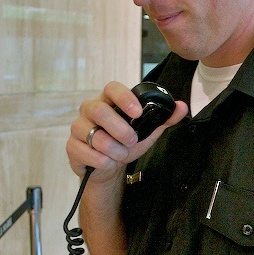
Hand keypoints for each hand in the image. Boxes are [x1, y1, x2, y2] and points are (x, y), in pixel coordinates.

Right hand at [67, 81, 187, 178]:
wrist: (109, 166)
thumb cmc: (126, 142)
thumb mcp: (147, 131)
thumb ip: (164, 119)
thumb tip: (181, 107)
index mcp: (109, 101)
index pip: (111, 88)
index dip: (124, 98)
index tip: (138, 112)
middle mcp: (90, 110)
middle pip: (99, 110)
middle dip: (119, 128)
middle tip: (132, 140)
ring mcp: (78, 128)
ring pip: (92, 135)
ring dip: (113, 148)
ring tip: (121, 154)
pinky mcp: (72, 146)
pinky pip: (84, 152)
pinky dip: (101, 161)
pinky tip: (108, 162)